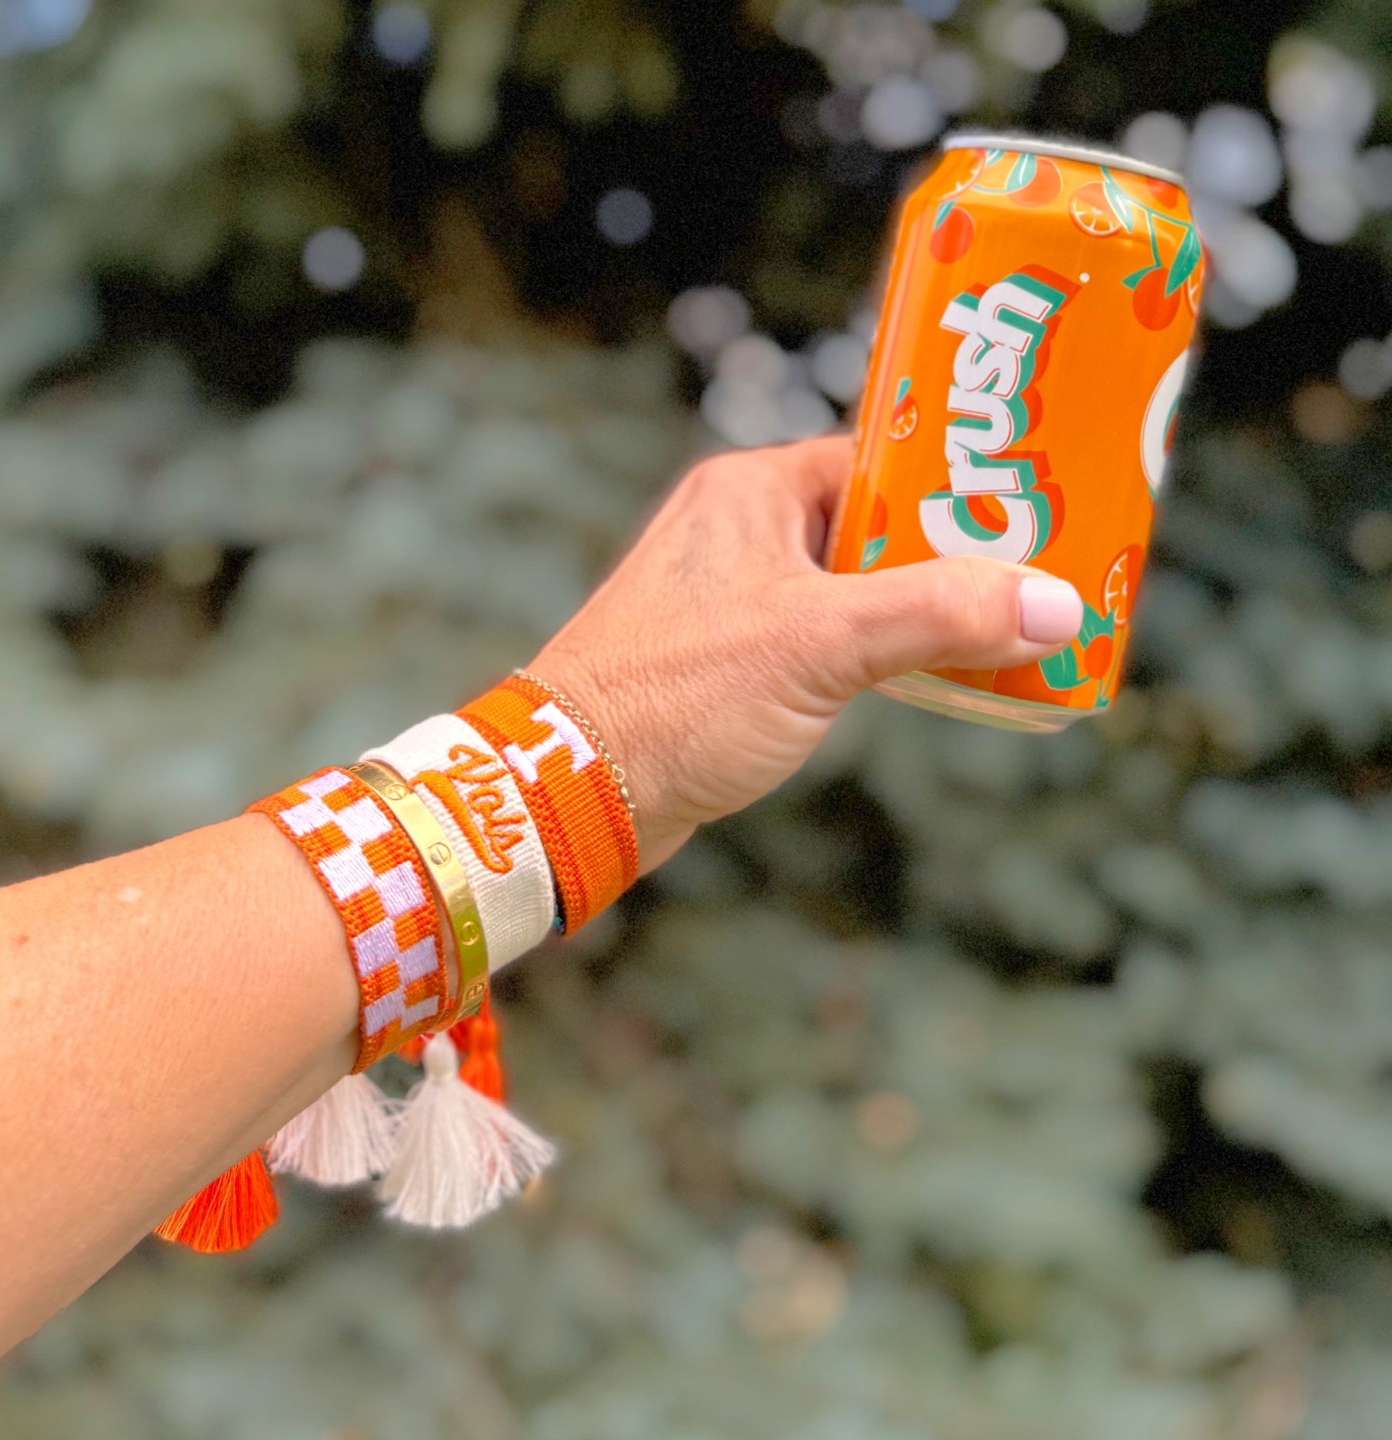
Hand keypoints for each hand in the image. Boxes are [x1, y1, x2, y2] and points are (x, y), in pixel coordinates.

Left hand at [531, 436, 1083, 871]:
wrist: (571, 790)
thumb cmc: (679, 696)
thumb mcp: (823, 643)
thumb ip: (940, 614)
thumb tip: (1058, 605)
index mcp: (752, 490)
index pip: (878, 460)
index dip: (956, 481)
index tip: (1031, 505)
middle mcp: (736, 531)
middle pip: (873, 528)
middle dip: (950, 558)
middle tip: (1033, 578)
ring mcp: (727, 599)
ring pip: (849, 591)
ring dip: (915, 615)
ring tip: (998, 634)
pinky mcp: (723, 662)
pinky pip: (820, 642)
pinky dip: (873, 658)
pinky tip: (923, 681)